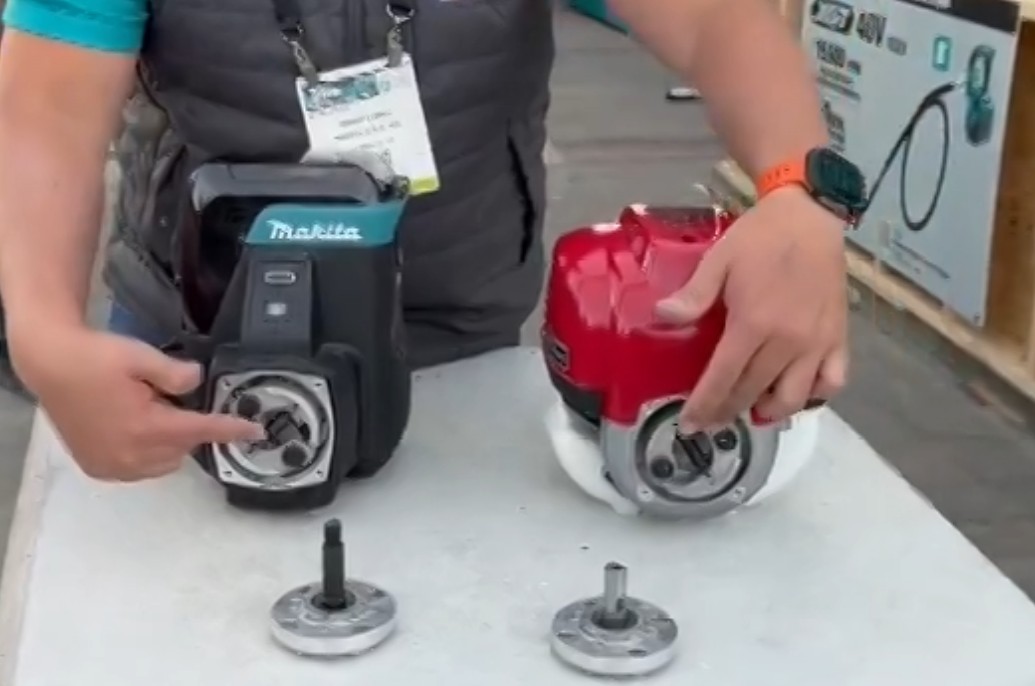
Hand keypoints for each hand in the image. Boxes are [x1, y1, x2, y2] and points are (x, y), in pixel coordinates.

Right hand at [14, 327, 264, 480]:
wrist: (49, 365)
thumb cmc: (95, 358)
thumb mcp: (141, 357)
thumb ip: (176, 373)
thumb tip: (198, 382)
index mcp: (147, 428)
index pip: (202, 431)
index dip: (231, 430)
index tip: (256, 432)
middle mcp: (131, 455)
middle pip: (184, 448)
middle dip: (190, 429)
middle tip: (175, 402)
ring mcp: (112, 465)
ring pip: (164, 463)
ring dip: (171, 444)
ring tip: (153, 413)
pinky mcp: (97, 467)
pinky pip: (139, 469)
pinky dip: (148, 454)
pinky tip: (137, 429)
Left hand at [657, 186, 848, 428]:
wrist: (810, 216)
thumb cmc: (759, 238)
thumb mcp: (719, 260)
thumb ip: (693, 295)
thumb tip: (663, 317)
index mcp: (753, 324)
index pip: (723, 379)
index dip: (704, 406)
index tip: (689, 424)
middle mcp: (788, 342)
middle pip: (753, 393)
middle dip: (727, 413)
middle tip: (710, 421)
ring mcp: (817, 343)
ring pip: (794, 398)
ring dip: (769, 411)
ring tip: (749, 410)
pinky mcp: (839, 337)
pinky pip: (832, 381)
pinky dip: (814, 396)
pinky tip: (795, 393)